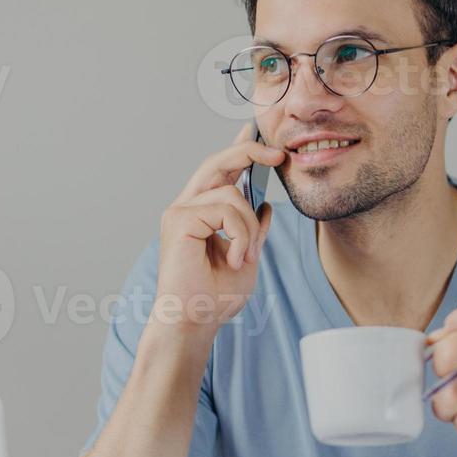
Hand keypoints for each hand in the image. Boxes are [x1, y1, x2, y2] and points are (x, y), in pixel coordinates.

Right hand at [154, 122, 285, 335]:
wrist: (193, 321)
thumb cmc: (214, 298)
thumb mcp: (247, 258)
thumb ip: (255, 231)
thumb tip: (267, 205)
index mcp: (201, 213)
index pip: (221, 171)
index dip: (239, 148)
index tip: (257, 135)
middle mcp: (187, 207)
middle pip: (218, 162)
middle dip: (249, 151)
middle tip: (278, 155)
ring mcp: (179, 211)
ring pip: (232, 194)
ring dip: (249, 227)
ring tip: (246, 256)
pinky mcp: (178, 219)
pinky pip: (225, 209)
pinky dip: (240, 234)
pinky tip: (236, 257)